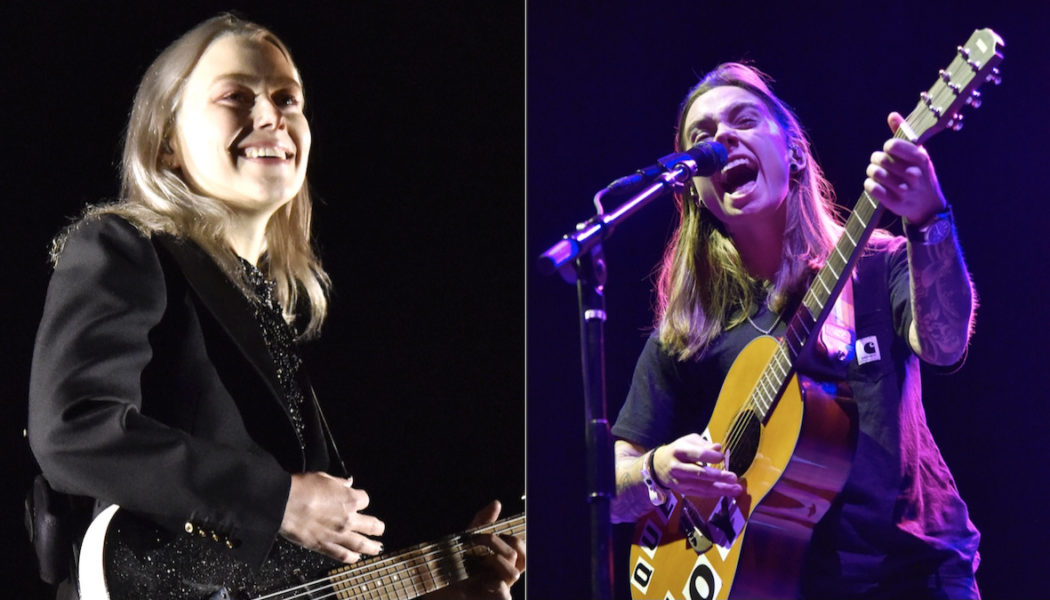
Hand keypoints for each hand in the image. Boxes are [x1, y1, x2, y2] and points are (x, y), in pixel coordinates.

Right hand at [279, 472, 384, 563]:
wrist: (283, 503)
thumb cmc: (302, 488)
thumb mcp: (324, 477)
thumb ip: (339, 482)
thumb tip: (348, 482)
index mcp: (349, 499)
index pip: (365, 500)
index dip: (361, 500)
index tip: (357, 500)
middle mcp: (348, 518)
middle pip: (371, 525)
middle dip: (377, 527)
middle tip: (380, 529)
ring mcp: (337, 534)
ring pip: (361, 544)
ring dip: (372, 547)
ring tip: (377, 549)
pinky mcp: (324, 546)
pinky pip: (342, 555)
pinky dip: (351, 558)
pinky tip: (355, 558)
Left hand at [427, 500, 525, 599]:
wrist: (433, 584)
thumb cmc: (451, 566)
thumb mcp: (465, 540)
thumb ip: (482, 522)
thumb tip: (497, 503)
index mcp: (501, 561)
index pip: (521, 548)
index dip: (512, 538)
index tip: (489, 533)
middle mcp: (503, 575)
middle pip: (521, 556)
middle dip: (500, 543)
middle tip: (479, 539)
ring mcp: (499, 589)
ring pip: (513, 573)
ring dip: (496, 560)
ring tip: (477, 559)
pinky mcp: (493, 599)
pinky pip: (504, 594)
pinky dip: (496, 587)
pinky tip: (482, 581)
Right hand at [653, 433, 742, 497]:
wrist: (658, 466)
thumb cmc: (678, 450)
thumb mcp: (688, 441)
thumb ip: (703, 444)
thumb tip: (718, 448)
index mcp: (679, 450)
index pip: (697, 454)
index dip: (711, 456)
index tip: (722, 457)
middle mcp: (677, 467)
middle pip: (699, 473)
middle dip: (718, 476)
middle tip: (733, 477)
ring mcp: (679, 481)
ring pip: (702, 487)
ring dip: (721, 489)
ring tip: (736, 489)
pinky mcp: (682, 491)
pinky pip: (700, 493)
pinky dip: (714, 493)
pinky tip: (726, 492)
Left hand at [864, 112, 947, 226]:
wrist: (928, 204)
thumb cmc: (919, 173)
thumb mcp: (917, 153)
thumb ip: (904, 133)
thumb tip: (892, 115)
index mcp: (920, 159)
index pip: (893, 145)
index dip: (888, 146)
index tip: (890, 150)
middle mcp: (914, 175)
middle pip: (881, 159)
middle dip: (876, 159)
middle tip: (878, 162)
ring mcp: (906, 191)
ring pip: (876, 173)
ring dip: (871, 171)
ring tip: (875, 171)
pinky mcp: (896, 203)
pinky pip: (873, 189)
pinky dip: (869, 184)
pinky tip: (873, 183)